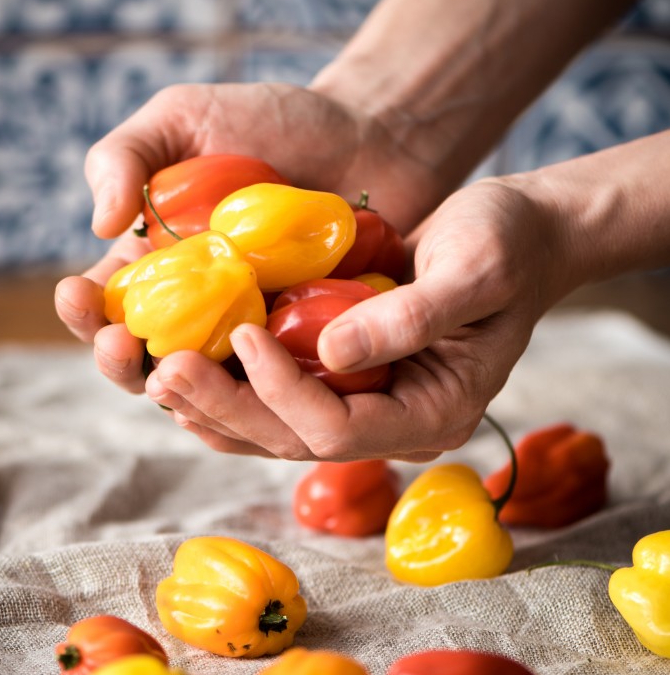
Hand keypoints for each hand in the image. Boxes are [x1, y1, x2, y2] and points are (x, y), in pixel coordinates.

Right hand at [55, 81, 444, 394]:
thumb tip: (100, 227)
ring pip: (208, 386)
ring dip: (183, 388)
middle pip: (145, 361)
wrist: (369, 137)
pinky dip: (260, 391)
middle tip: (122, 344)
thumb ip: (126, 157)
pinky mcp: (308, 349)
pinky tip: (248, 380)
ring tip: (174, 368)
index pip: (104, 305)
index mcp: (156, 266)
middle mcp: (199, 311)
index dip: (82, 310)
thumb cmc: (271, 122)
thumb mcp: (185, 117)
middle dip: (120, 360)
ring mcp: (254, 337)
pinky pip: (280, 383)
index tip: (77, 294)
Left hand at [143, 178, 568, 461]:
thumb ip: (414, 317)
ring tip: (154, 371)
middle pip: (295, 439)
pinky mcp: (344, 377)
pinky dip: (231, 383)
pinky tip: (186, 358)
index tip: (245, 333)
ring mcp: (367, 404)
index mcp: (433, 413)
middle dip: (228, 407)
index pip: (342, 430)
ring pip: (276, 428)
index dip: (285, 390)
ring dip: (215, 404)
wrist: (519, 235)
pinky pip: (278, 397)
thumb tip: (333, 354)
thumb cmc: (509, 245)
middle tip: (163, 371)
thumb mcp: (475, 270)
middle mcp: (393, 422)